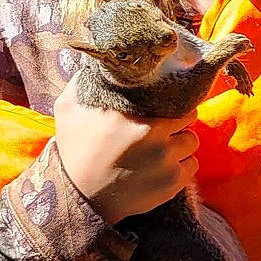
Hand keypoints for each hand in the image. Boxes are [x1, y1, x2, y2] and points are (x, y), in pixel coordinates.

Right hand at [54, 90, 198, 224]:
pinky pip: (192, 166)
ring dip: (182, 143)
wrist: (80, 197)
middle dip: (179, 121)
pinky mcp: (172, 182)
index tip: (165, 104)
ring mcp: (165, 160)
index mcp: (131, 114)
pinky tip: (163, 167)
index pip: (172, 96)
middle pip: (189, 118)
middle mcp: (153, 135)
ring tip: (164, 148)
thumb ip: (82, 80)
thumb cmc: (74, 150)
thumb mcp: (68, 108)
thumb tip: (97, 63)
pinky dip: (182, 166)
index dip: (172, 99)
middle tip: (165, 127)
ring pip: (192, 142)